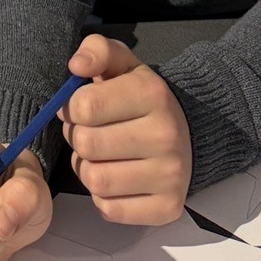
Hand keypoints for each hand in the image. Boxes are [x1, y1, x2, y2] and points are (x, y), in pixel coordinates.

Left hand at [60, 35, 192, 224]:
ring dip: (87, 169)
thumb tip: (75, 65)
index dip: (71, 108)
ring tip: (101, 156)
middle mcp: (165, 135)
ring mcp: (170, 175)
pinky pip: (109, 210)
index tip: (80, 107)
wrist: (188, 132)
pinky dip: (103, 196)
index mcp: (152, 94)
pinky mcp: (167, 208)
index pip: (85, 106)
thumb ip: (97, 51)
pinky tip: (116, 177)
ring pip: (95, 180)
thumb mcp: (123, 63)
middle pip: (86, 145)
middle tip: (90, 132)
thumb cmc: (142, 97)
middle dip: (78, 138)